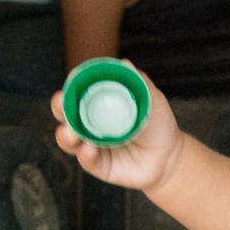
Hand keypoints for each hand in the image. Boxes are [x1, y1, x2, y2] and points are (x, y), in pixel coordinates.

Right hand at [52, 66, 184, 194]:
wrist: (170, 155)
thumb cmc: (158, 124)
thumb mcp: (152, 100)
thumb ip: (138, 83)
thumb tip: (124, 63)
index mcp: (99, 106)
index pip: (78, 94)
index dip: (72, 86)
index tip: (72, 78)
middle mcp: (90, 125)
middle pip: (66, 115)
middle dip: (59, 107)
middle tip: (60, 101)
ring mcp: (92, 146)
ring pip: (69, 140)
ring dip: (66, 135)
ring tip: (70, 132)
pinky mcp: (99, 166)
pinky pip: (87, 161)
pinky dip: (85, 155)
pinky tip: (88, 150)